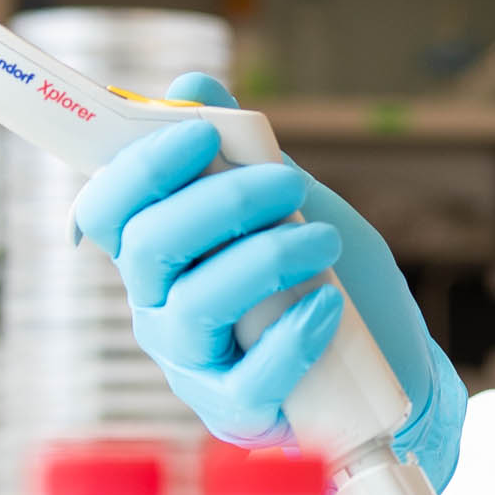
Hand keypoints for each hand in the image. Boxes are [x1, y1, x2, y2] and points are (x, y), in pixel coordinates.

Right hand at [70, 73, 468, 483]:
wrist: (386, 353)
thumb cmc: (322, 272)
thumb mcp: (289, 202)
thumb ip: (241, 151)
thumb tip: (192, 83)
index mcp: (157, 249)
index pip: (107, 207)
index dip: (143, 166)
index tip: (203, 133)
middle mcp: (157, 304)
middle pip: (148, 247)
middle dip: (220, 202)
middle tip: (290, 184)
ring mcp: (192, 361)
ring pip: (192, 307)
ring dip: (263, 260)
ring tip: (324, 242)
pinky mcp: (235, 410)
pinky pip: (245, 379)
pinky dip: (291, 337)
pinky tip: (328, 308)